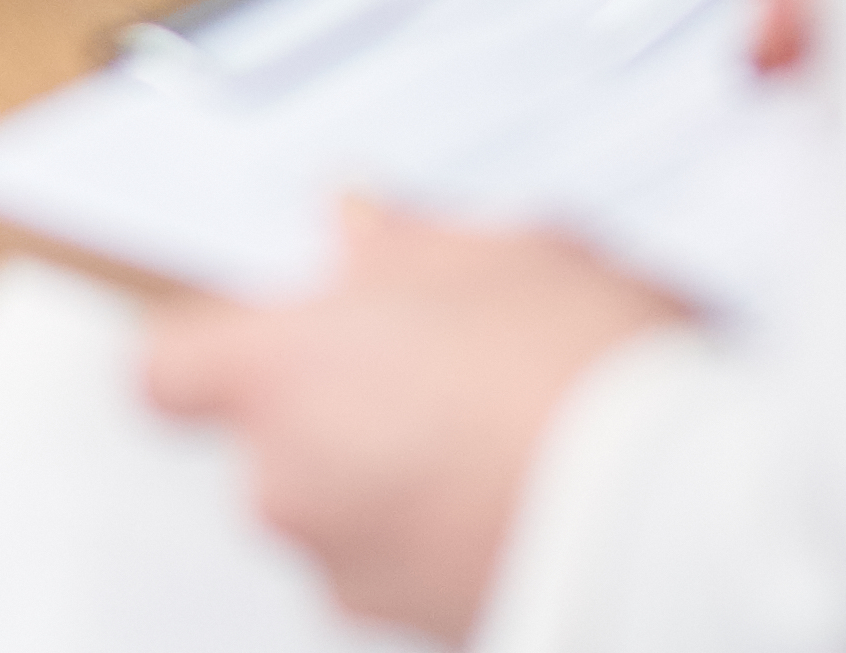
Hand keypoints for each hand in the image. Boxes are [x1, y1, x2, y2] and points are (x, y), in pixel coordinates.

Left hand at [134, 204, 690, 640]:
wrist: (677, 511)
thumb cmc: (582, 366)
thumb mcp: (503, 248)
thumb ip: (405, 241)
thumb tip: (360, 232)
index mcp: (281, 377)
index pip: (168, 373)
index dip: (217, 350)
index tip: (268, 333)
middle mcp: (290, 490)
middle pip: (273, 443)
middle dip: (340, 406)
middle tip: (438, 364)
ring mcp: (355, 575)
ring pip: (344, 511)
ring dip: (395, 477)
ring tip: (503, 429)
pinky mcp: (421, 635)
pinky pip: (406, 569)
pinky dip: (443, 536)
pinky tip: (524, 489)